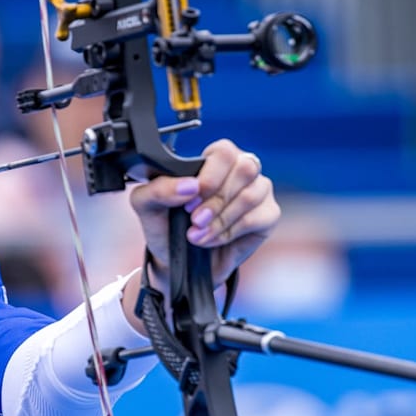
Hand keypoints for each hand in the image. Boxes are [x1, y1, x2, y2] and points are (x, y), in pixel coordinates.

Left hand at [129, 139, 278, 291]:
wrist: (178, 263)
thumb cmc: (166, 228)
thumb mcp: (147, 206)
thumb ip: (158, 189)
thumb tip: (189, 186)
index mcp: (213, 160)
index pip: (224, 152)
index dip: (210, 177)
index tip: (190, 202)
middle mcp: (239, 170)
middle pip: (244, 169)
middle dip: (216, 201)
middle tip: (195, 220)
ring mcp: (258, 191)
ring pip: (251, 195)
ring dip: (221, 220)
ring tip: (199, 235)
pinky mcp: (268, 215)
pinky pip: (259, 217)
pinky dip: (232, 232)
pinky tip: (216, 239)